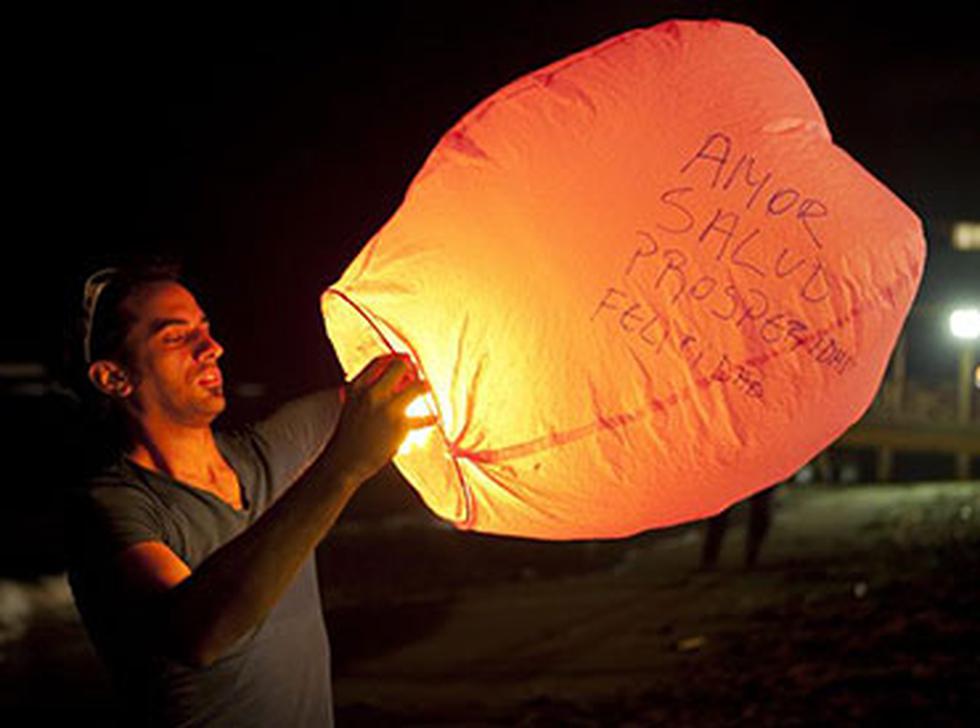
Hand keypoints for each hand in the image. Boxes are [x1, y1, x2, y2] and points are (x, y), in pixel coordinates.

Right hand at [327, 354, 436, 482]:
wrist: (344, 461)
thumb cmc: (349, 435)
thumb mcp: (352, 406)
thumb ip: (367, 392)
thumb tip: (389, 383)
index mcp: (358, 387)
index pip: (380, 361)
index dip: (394, 360)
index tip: (403, 362)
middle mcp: (373, 393)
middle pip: (400, 366)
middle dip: (412, 368)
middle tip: (416, 375)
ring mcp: (388, 408)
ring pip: (418, 386)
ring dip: (425, 387)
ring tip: (428, 390)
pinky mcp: (401, 425)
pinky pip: (424, 418)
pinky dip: (431, 418)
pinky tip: (435, 418)